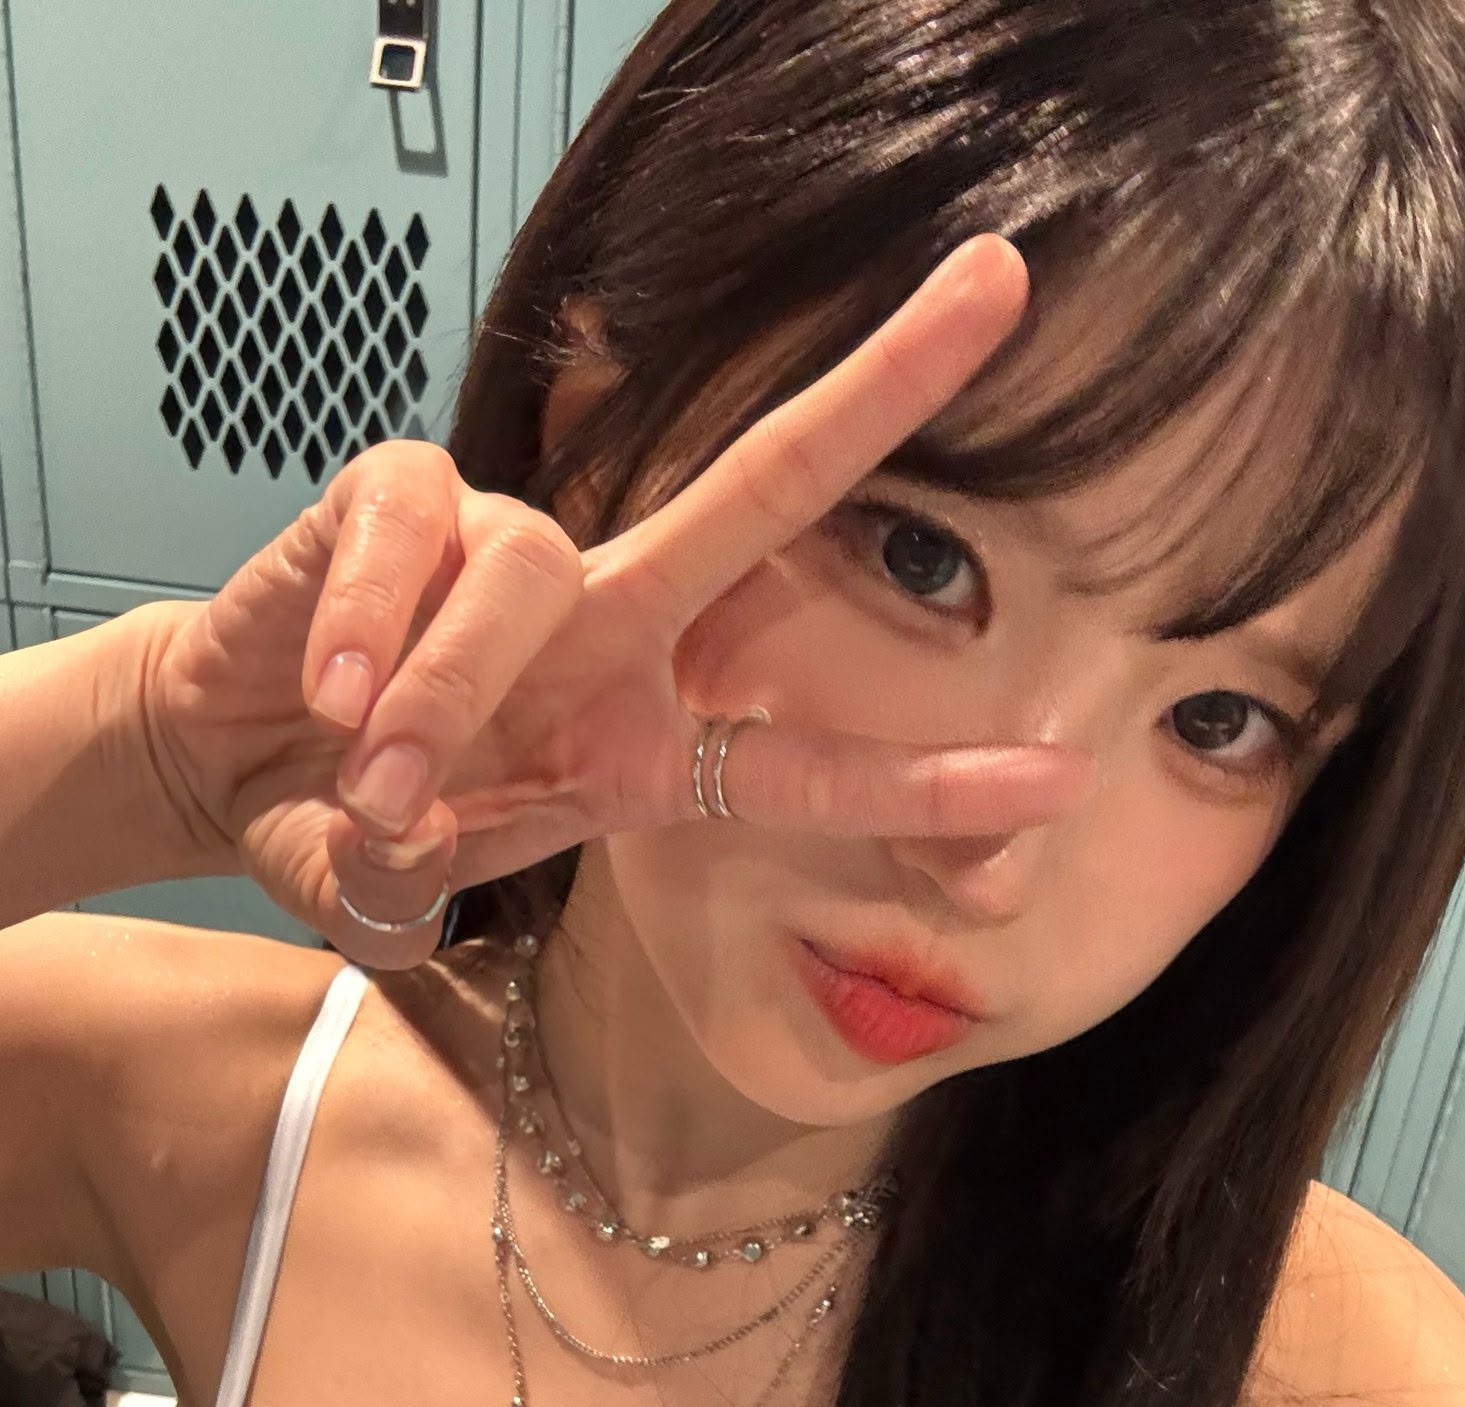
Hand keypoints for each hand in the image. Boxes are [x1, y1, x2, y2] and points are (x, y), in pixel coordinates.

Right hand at [143, 234, 1092, 964]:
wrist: (227, 759)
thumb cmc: (345, 824)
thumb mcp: (395, 886)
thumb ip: (419, 888)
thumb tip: (409, 849)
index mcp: (641, 744)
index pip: (802, 765)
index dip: (927, 783)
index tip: (1059, 784)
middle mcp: (609, 629)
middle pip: (763, 493)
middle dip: (883, 388)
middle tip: (1000, 282)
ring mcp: (514, 553)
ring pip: (538, 570)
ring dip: (449, 686)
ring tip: (375, 775)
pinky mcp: (408, 497)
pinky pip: (419, 532)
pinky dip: (369, 622)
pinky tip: (323, 688)